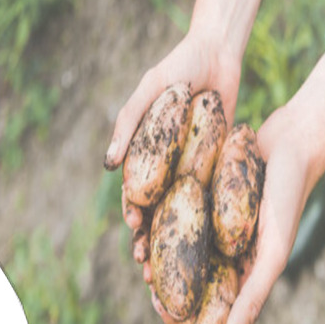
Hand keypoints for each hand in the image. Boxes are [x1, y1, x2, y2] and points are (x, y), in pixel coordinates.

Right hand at [108, 31, 242, 280]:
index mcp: (145, 153)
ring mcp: (191, 168)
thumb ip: (129, 123)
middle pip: (158, 211)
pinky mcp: (216, 165)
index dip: (133, 217)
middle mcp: (166, 165)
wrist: (218, 53)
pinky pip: (212, 197)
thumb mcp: (151, 90)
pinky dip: (209, 222)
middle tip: (153, 270)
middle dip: (152, 241)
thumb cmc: (179, 67)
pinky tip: (215, 246)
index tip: (135, 237)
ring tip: (180, 270)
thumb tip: (107, 166)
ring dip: (179, 242)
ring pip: (184, 213)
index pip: (135, 193)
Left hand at [165, 104, 312, 323]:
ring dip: (155, 277)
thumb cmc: (288, 200)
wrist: (287, 143)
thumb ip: (252, 302)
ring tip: (144, 266)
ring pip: (174, 273)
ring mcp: (211, 241)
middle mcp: (226, 269)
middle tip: (156, 301)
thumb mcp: (272, 254)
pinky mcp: (197, 212)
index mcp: (246, 287)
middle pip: (191, 310)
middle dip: (169, 314)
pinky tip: (143, 232)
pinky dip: (155, 240)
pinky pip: (171, 235)